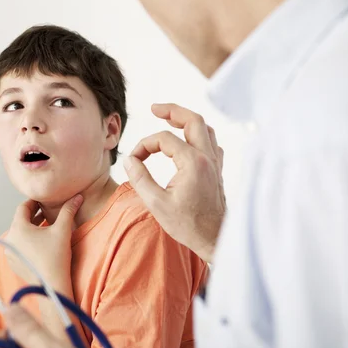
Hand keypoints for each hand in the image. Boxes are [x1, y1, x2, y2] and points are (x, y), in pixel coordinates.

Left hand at [3, 195, 82, 283]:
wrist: (51, 286)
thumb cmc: (56, 258)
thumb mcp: (62, 230)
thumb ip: (68, 210)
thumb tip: (78, 196)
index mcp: (18, 228)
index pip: (23, 207)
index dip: (34, 201)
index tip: (43, 200)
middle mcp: (10, 239)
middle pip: (20, 221)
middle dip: (34, 215)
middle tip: (47, 211)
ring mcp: (10, 252)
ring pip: (20, 234)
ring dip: (31, 228)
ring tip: (46, 226)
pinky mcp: (14, 263)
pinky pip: (19, 246)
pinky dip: (28, 241)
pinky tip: (41, 243)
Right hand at [124, 103, 225, 262]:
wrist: (215, 239)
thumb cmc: (188, 225)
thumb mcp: (156, 204)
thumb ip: (140, 178)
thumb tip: (129, 160)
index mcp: (192, 162)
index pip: (163, 139)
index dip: (144, 145)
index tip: (133, 160)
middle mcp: (207, 157)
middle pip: (193, 120)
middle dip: (172, 111)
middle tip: (154, 108)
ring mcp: (215, 163)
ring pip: (205, 128)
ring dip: (186, 120)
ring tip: (170, 118)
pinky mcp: (218, 170)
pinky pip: (211, 142)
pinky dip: (199, 135)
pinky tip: (189, 140)